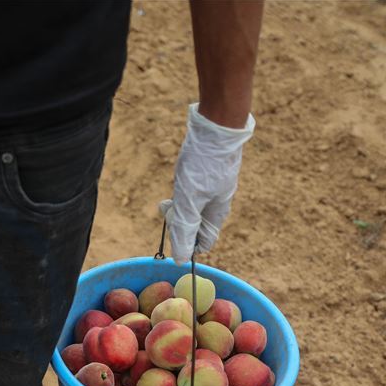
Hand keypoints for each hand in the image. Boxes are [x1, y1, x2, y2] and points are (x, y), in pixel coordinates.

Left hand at [160, 103, 254, 264]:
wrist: (217, 126)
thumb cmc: (203, 165)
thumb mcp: (189, 200)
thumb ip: (185, 229)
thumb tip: (180, 259)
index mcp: (217, 213)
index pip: (203, 243)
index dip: (186, 245)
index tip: (171, 235)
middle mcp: (218, 202)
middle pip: (196, 225)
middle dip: (178, 222)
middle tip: (166, 208)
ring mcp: (214, 187)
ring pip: (193, 207)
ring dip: (178, 205)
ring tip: (169, 196)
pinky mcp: (208, 173)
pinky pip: (194, 191)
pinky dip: (182, 190)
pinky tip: (178, 179)